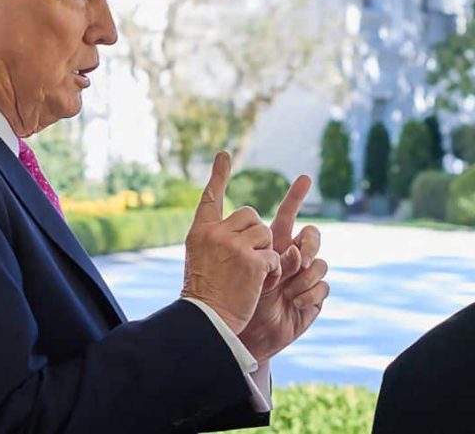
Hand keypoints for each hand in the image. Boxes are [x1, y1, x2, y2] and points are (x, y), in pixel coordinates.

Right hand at [181, 152, 281, 334]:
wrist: (206, 320)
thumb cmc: (204, 295)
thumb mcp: (200, 259)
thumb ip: (217, 240)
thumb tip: (244, 225)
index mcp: (200, 232)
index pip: (210, 197)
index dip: (219, 175)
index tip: (224, 155)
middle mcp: (216, 233)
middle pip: (250, 215)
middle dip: (256, 233)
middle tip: (247, 257)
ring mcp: (235, 245)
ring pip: (265, 233)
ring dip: (265, 253)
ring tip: (250, 274)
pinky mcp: (254, 261)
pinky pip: (274, 256)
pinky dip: (272, 271)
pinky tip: (258, 284)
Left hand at [239, 175, 329, 362]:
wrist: (242, 331)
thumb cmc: (233, 298)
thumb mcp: (240, 268)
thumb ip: (258, 251)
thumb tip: (290, 248)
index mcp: (272, 245)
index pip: (287, 215)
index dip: (295, 196)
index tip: (304, 177)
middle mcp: (291, 257)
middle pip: (312, 236)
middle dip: (310, 244)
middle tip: (297, 258)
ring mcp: (304, 277)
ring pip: (320, 263)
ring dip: (305, 276)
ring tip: (287, 291)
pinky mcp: (313, 298)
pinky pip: (324, 287)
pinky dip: (309, 294)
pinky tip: (294, 303)